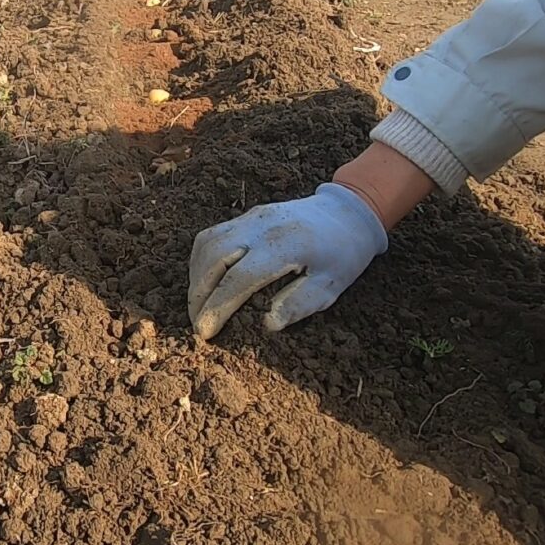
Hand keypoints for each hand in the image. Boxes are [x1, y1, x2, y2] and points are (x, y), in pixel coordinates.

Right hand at [189, 183, 387, 339]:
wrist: (348, 212)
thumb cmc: (343, 254)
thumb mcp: (331, 286)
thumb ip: (299, 304)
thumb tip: (268, 323)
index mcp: (285, 245)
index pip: (238, 278)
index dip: (218, 307)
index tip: (206, 332)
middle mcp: (261, 226)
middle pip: (213, 257)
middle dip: (199, 294)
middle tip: (198, 323)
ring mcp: (251, 217)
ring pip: (207, 243)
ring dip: (196, 276)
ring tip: (198, 305)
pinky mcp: (247, 215)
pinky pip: (213, 234)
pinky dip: (201, 260)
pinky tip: (205, 280)